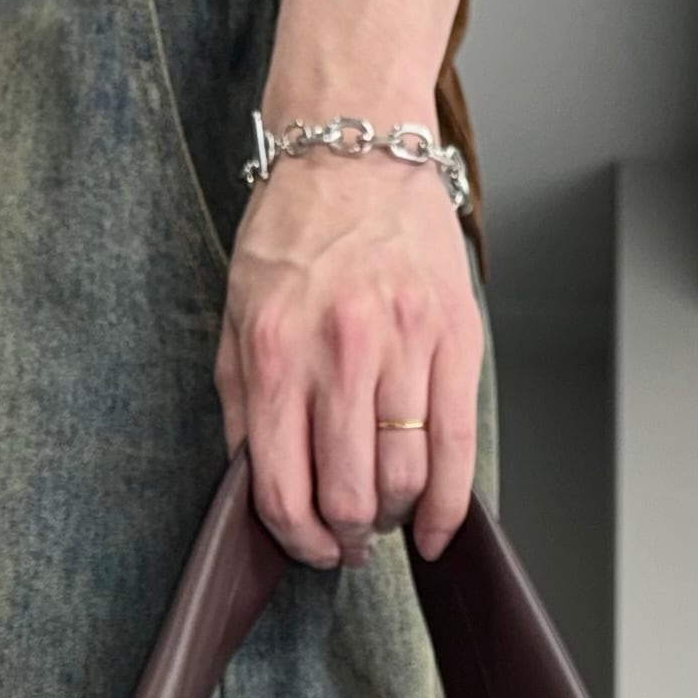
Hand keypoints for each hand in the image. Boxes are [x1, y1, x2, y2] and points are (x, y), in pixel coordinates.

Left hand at [217, 135, 482, 570]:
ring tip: (387, 514)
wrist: (354, 146)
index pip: (285, 490)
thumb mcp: (239, 320)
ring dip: (395, 518)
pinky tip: (435, 530)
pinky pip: (457, 448)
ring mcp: (402, 345)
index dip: (300, 541)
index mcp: (276, 356)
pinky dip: (448, 508)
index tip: (313, 550)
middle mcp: (339, 354)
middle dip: (350, 537)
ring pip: (405, 479)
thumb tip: (260, 491)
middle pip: (351, 495)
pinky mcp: (454, 336)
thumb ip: (242, 409)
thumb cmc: (294, 234)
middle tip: (351, 539)